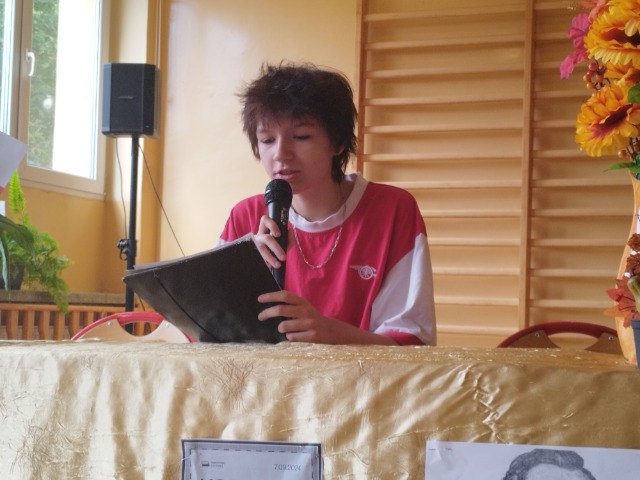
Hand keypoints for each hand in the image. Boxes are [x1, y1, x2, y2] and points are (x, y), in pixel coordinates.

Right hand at [254, 215, 286, 268]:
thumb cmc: (271, 250)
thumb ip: (288, 239)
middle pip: (266, 238)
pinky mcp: (250, 253)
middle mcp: (258, 236)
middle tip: (283, 257)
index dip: (272, 225)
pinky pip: (257, 257)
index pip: (265, 220)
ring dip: (271, 258)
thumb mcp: (280, 244)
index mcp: (264, 230)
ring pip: (261, 249)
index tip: (278, 234)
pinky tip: (269, 267)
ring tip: (278, 265)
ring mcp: (253, 245)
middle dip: (276, 248)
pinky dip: (265, 263)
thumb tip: (290, 231)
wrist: (259, 262)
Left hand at [257, 290, 396, 344]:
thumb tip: (269, 305)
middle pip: (281, 309)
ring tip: (284, 329)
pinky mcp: (313, 335)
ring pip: (284, 326)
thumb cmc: (313, 320)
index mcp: (302, 302)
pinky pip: (292, 337)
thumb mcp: (304, 309)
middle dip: (267, 313)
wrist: (334, 331)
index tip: (259, 299)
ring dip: (281, 329)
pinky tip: (295, 337)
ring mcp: (310, 323)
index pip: (285, 295)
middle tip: (260, 317)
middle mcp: (306, 310)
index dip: (271, 296)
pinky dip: (290, 338)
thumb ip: (290, 306)